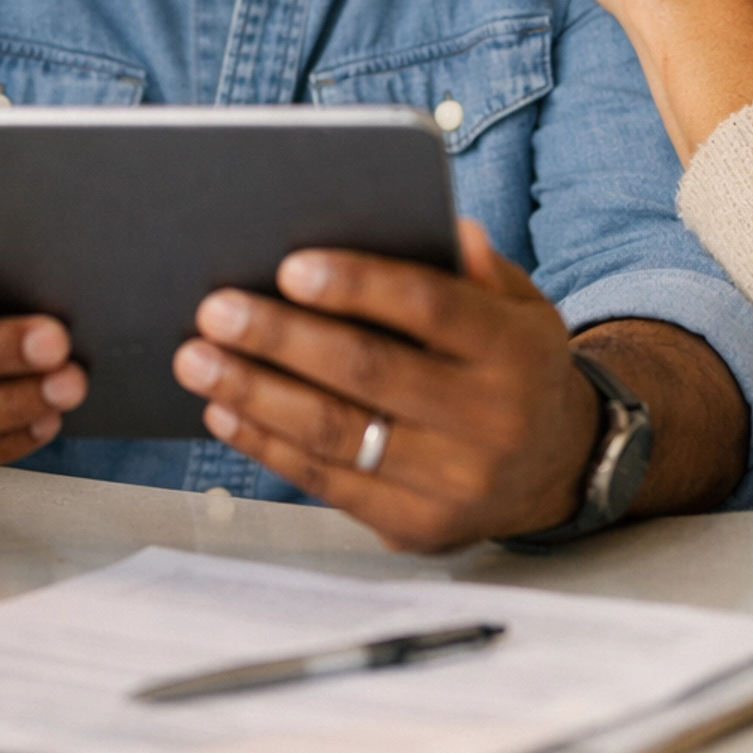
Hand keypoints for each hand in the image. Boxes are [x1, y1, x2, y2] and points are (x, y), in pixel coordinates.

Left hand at [172, 220, 600, 552]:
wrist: (556, 468)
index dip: (359, 286)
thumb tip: (441, 226)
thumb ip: (476, 268)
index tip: (290, 267)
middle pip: (369, 372)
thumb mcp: (518, 306)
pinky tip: (226, 410)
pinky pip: (326, 482)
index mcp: (515, 351)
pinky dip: (266, 444)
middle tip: (217, 310)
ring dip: (254, 393)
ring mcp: (454, 483)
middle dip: (281, 339)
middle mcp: (491, 421)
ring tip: (196, 359)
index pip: (431, 309)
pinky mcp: (415, 527)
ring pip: (336, 433)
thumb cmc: (514, 365)